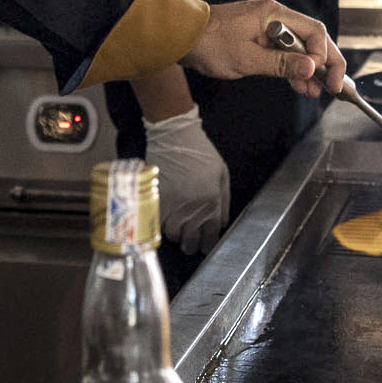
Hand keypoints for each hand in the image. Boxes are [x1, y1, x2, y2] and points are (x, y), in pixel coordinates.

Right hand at [141, 108, 230, 252]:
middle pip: (191, 240)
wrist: (175, 136)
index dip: (208, 244)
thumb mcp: (222, 174)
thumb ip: (224, 201)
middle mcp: (192, 207)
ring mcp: (173, 205)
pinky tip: (166, 221)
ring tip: (178, 230)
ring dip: (176, 235)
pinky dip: (161, 226)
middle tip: (190, 245)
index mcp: (212, 201)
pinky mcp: (157, 199)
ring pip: (173, 234)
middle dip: (192, 245)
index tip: (206, 246)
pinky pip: (158, 223)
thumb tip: (222, 223)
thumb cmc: (200, 152)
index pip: (211, 235)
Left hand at [187, 0, 344, 97]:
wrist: (181, 36)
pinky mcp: (259, 37)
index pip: (314, 32)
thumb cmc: (208, 43)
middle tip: (332, 87)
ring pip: (300, 47)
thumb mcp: (247, 58)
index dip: (325, 56)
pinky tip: (299, 84)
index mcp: (274, 15)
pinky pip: (285, 51)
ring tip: (314, 91)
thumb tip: (311, 67)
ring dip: (309, 69)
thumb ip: (281, 63)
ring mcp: (267, 26)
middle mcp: (275, 17)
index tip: (326, 79)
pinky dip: (293, 67)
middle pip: (312, 38)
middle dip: (325, 63)